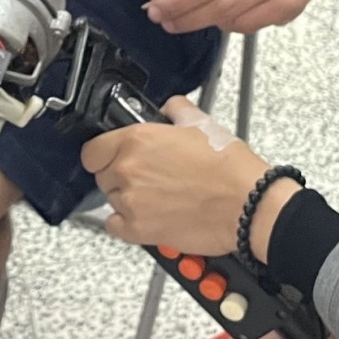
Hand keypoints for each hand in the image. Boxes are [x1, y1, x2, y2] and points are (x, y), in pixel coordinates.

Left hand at [81, 98, 275, 257]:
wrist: (246, 203)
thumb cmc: (229, 168)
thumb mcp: (203, 124)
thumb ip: (177, 111)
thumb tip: (171, 108)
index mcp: (137, 140)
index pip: (93, 150)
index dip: (103, 153)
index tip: (112, 156)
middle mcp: (128, 170)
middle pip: (103, 176)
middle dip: (121, 176)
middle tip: (148, 176)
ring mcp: (131, 202)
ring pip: (112, 201)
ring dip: (128, 199)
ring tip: (158, 196)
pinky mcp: (139, 230)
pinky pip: (115, 226)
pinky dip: (127, 223)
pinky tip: (149, 216)